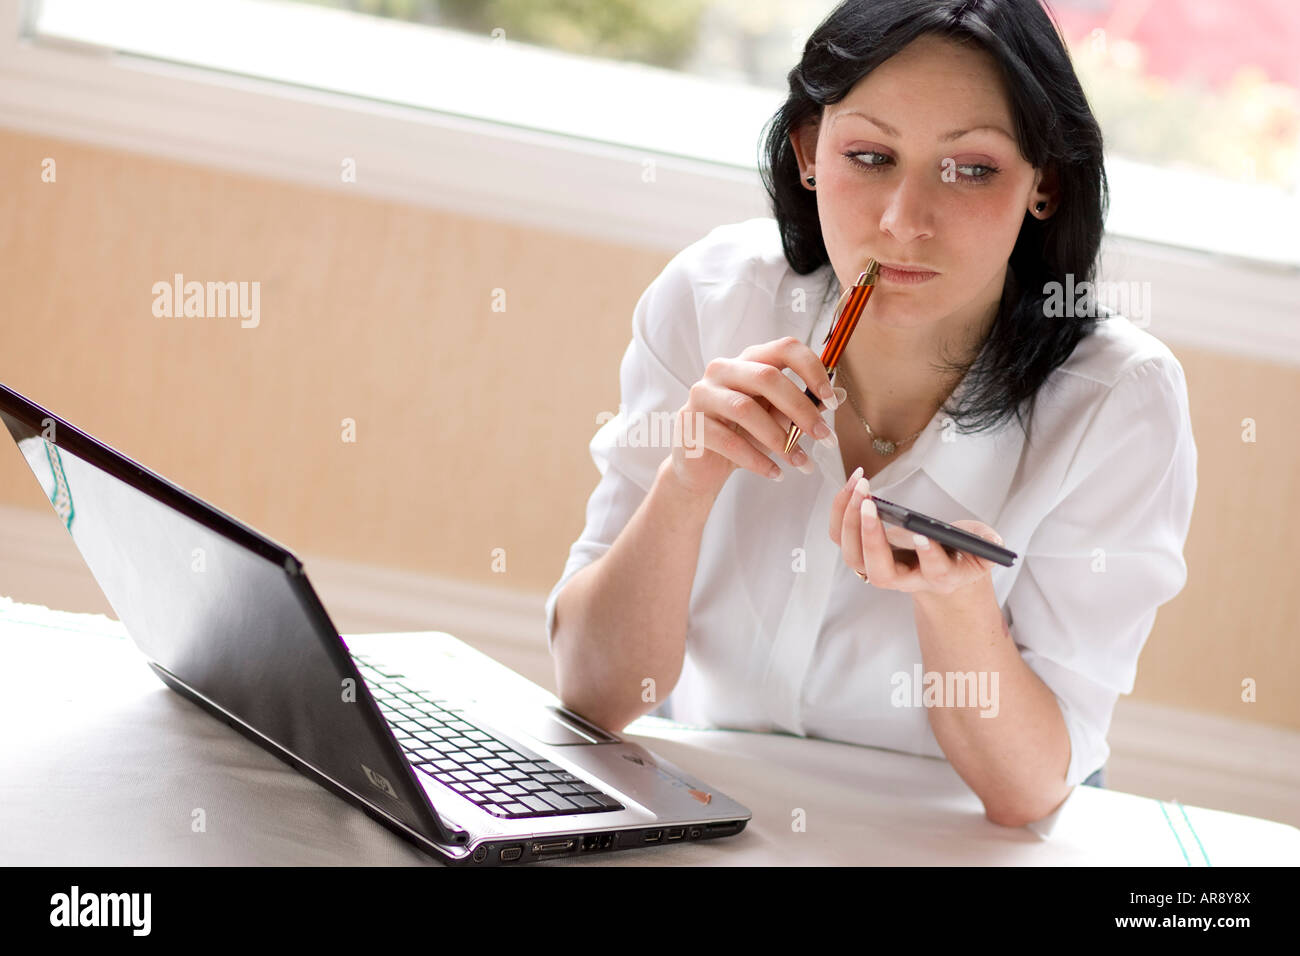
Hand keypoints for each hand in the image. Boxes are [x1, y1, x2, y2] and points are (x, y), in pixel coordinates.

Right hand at [668, 336, 837, 499]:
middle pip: (766, 378)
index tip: (830, 401)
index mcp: (748, 360)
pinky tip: (775, 474)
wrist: (702, 465)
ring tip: (801, 462)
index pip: (784, 348)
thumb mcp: (776, 417)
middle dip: (801, 410)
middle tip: (825, 437)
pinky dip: (757, 460)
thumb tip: (840, 396)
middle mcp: (722, 370)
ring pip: (746, 410)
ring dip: (780, 439)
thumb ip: (802, 404)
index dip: (812, 370)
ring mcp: (702, 395)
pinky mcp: (690, 424)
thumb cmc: (742, 434)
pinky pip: (728, 441)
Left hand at [829, 468, 1005, 595]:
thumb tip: (994, 541)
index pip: (931, 571)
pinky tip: (853, 484)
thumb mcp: (980, 551)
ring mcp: (878, 567)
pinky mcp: (861, 551)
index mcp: (937, 577)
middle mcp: (903, 579)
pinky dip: (842, 510)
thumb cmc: (957, 556)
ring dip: (850, 520)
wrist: (937, 571)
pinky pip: (841, 536)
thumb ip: (987, 546)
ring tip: (859, 487)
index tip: (923, 533)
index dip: (928, 554)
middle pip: (878, 571)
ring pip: (853, 556)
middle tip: (870, 503)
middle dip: (871, 538)